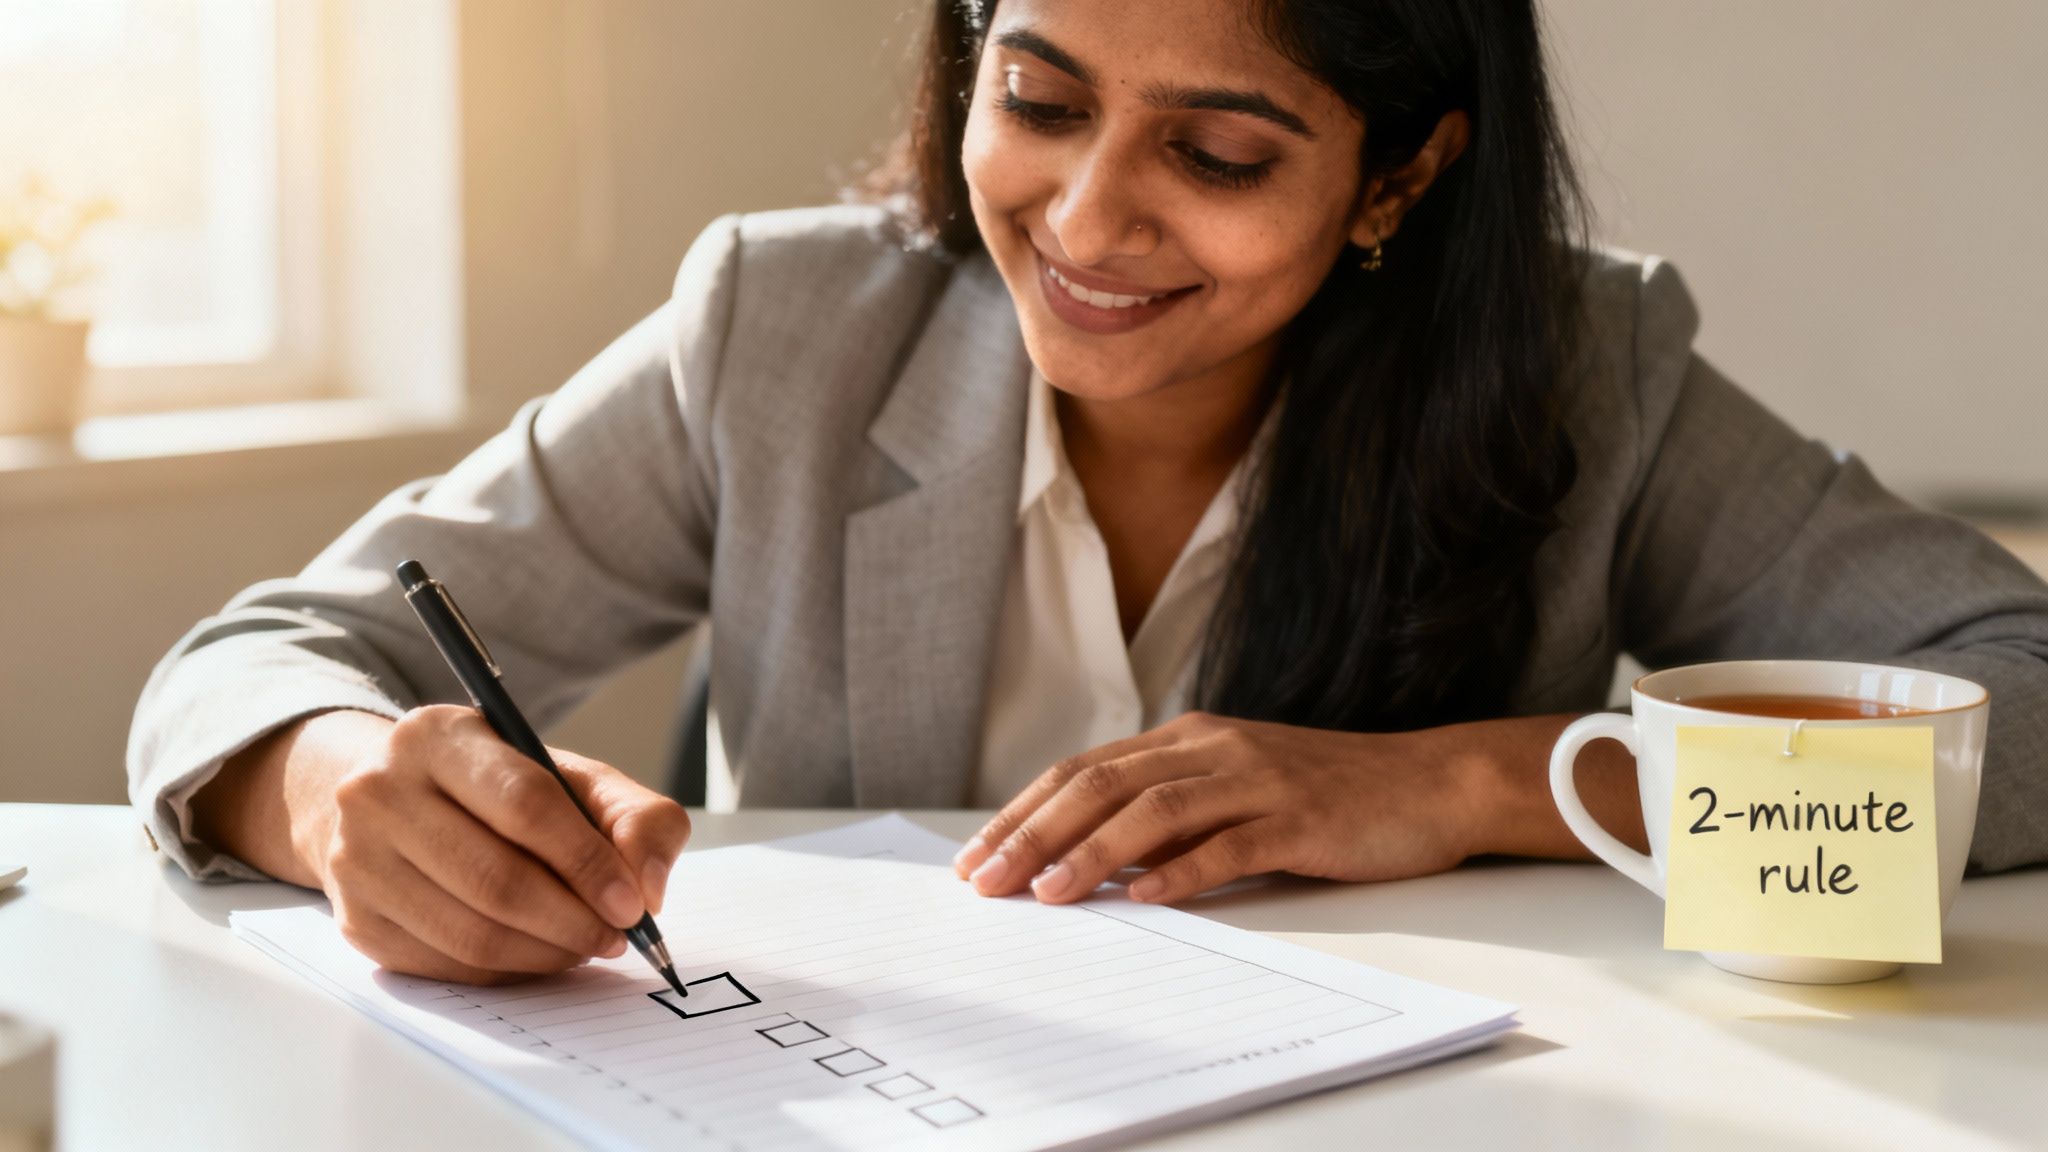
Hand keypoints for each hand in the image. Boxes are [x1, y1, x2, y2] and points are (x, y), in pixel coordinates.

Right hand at [308, 705, 690, 983]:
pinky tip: (540, 954)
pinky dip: (509, 971)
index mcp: (437, 736)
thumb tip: (648, 887)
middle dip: (572, 919)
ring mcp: (356, 860)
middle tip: (618, 937)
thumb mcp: (572, 777)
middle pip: (495, 879)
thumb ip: (635, 818)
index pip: (524, 804)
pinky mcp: (356, 920)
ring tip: (586, 946)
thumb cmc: (498, 790)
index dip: (587, 861)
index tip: (633, 903)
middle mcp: (379, 793)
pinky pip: (447, 965)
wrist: (396, 805)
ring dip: (546, 952)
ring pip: (471, 932)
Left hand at [951, 711, 1478, 904]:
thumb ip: (1168, 818)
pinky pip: (1230, 845)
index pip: (1084, 771)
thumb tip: (1086, 863)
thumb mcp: (1233, 791)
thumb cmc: (1324, 796)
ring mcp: (1256, 779)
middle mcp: (1213, 748)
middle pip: (1103, 785)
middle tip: (987, 879)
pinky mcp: (1299, 818)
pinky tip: (1143, 897)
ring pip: (1154, 810)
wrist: (1427, 783)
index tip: (975, 856)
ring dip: (1092, 853)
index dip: (1023, 811)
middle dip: (1035, 834)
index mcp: (1188, 739)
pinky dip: (1181, 872)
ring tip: (1047, 893)